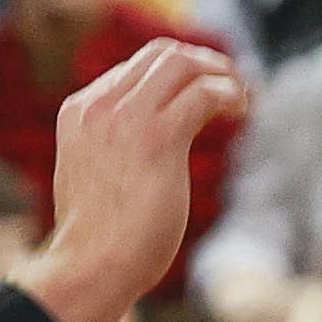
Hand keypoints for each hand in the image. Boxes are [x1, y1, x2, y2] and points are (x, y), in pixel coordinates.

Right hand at [16, 41, 250, 321]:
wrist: (90, 267)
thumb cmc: (97, 241)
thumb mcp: (96, 178)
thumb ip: (112, 151)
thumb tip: (147, 156)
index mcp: (80, 111)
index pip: (134, 68)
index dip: (175, 75)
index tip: (200, 92)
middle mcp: (100, 104)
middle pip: (161, 54)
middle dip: (201, 63)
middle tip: (229, 84)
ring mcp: (126, 117)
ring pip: (183, 65)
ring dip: (220, 73)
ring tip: (241, 96)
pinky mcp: (157, 137)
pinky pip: (203, 93)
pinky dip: (228, 94)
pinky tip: (240, 111)